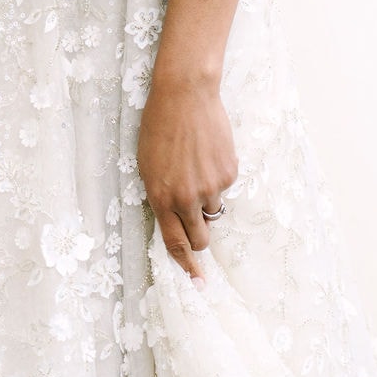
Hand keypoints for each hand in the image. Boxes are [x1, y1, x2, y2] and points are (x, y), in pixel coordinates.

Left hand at [137, 75, 237, 283]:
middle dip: (200, 236)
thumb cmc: (159, 125)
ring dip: (206, 196)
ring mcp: (210, 186)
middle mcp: (186, 198)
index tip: (197, 282)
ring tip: (196, 164)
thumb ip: (161, 196)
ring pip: (213, 209)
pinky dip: (217, 175)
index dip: (186, 266)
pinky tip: (207, 151)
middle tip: (197, 221)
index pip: (175, 244)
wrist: (185, 94)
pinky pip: (224, 186)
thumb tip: (176, 220)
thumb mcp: (148, 166)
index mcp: (162, 198)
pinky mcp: (229, 172)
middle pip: (201, 237)